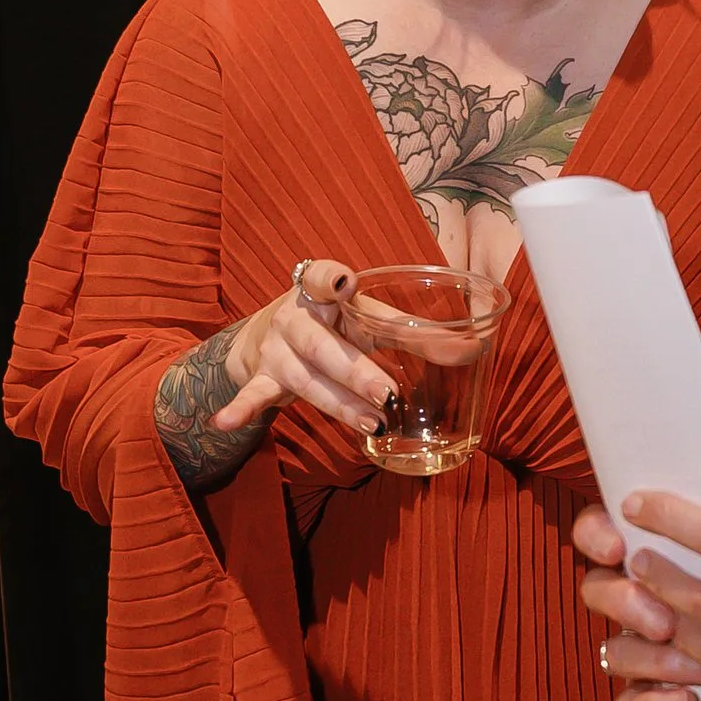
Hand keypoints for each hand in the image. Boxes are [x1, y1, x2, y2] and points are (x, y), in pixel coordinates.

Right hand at [209, 262, 397, 441]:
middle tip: (387, 394)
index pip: (320, 276)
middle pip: (322, 346)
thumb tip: (474, 351)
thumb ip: (413, 333)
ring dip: (338, 405)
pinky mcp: (262, 378)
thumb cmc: (333, 324)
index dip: (330, 278)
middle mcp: (294, 316)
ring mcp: (275, 349)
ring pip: (305, 380)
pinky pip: (253, 394)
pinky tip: (225, 422)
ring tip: (373, 424)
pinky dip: (240, 408)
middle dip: (354, 371)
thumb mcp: (366, 320)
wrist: (269, 337)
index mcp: (319, 290)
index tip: (344, 282)